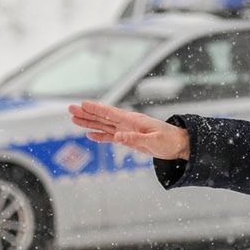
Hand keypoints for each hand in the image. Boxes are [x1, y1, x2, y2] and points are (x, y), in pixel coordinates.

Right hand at [67, 100, 189, 159]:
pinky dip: (100, 136)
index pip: (110, 113)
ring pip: (104, 126)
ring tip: (74, 120)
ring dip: (89, 123)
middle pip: (103, 117)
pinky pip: (111, 137)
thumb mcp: (154, 141)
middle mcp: (127, 124)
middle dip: (86, 113)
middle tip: (70, 109)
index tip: (82, 104)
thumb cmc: (169, 141)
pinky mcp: (129, 139)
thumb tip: (118, 136)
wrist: (179, 145)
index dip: (96, 109)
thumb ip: (135, 139)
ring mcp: (127, 131)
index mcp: (133, 121)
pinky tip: (90, 135)